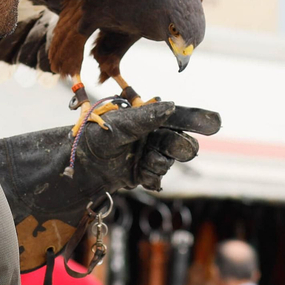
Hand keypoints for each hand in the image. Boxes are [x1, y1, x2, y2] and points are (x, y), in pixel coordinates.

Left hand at [0, 103, 220, 270]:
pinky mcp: (140, 173)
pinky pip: (158, 177)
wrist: (69, 168)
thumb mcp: (116, 126)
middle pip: (180, 141)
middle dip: (177, 147)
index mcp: (146, 115)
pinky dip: (152, 178)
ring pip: (169, 161)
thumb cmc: (89, 138)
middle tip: (170, 149)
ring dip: (158, 164)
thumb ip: (144, 117)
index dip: (196, 119)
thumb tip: (169, 105)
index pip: (178, 116)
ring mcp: (146, 153)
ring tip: (141, 167)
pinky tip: (140, 177)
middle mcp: (149, 133)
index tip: (215, 123)